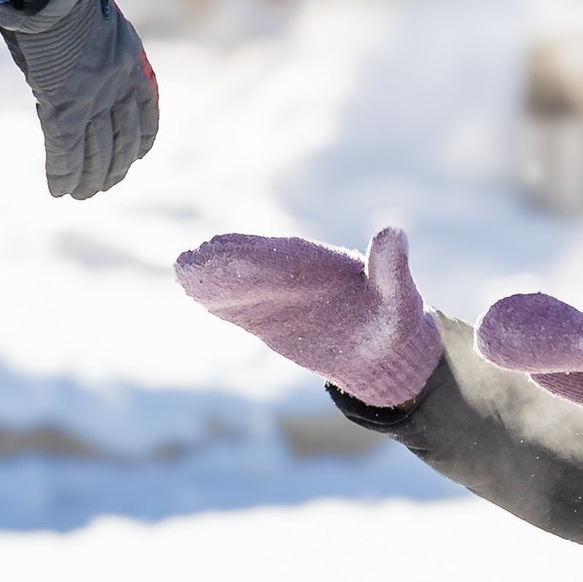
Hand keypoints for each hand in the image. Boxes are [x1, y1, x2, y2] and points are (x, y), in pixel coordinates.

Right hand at [0, 0, 158, 199]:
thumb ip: (94, 1)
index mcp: (130, 58)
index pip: (146, 108)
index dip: (143, 136)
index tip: (140, 154)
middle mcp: (117, 84)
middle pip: (121, 137)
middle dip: (115, 165)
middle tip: (108, 186)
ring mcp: (92, 98)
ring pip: (95, 152)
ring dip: (89, 178)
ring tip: (83, 196)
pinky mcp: (63, 108)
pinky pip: (64, 151)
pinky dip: (61, 174)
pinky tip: (59, 193)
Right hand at [174, 226, 444, 410]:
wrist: (381, 349)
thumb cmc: (393, 320)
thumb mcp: (398, 297)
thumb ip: (391, 268)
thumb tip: (392, 232)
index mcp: (321, 263)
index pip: (283, 255)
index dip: (256, 254)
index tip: (228, 250)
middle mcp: (293, 274)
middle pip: (254, 266)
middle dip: (226, 264)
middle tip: (192, 260)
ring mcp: (277, 294)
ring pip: (240, 284)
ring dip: (214, 278)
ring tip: (185, 270)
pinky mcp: (267, 317)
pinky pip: (239, 306)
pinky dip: (218, 298)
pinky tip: (193, 289)